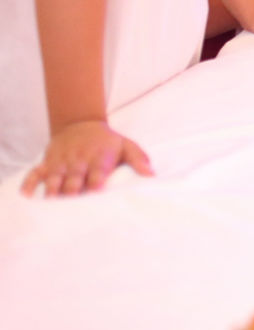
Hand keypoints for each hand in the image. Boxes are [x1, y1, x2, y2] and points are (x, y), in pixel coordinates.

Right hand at [22, 120, 151, 196]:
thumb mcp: (126, 145)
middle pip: (74, 177)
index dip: (96, 182)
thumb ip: (139, 160)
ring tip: (50, 204)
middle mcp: (79, 160)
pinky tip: (27, 196)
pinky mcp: (47, 162)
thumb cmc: (107, 141)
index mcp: (100, 157)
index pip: (98, 171)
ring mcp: (61, 162)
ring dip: (52, 190)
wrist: (81, 123)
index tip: (96, 193)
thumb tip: (151, 175)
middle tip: (71, 206)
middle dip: (72, 190)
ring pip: (54, 177)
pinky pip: (35, 173)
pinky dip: (29, 183)